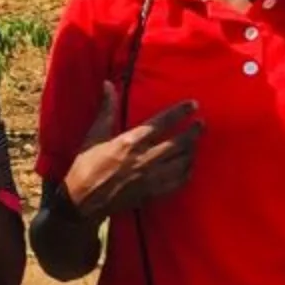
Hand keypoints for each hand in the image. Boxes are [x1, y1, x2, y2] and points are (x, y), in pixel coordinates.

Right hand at [63, 82, 202, 219]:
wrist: (82, 201)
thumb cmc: (86, 166)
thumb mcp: (94, 135)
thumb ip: (106, 110)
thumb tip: (107, 83)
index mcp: (130, 142)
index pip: (162, 122)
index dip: (180, 112)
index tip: (193, 104)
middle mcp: (144, 160)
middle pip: (178, 143)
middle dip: (193, 132)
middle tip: (202, 124)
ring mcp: (150, 179)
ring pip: (181, 163)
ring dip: (191, 151)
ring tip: (196, 143)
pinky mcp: (152, 194)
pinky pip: (177, 183)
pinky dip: (186, 173)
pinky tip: (189, 167)